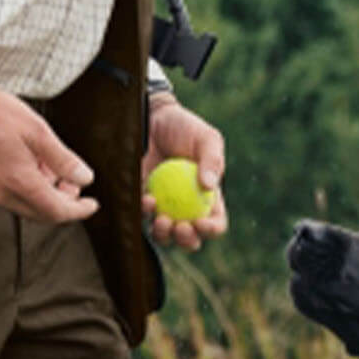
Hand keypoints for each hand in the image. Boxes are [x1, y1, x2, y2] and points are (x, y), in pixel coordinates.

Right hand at [0, 84, 98, 224]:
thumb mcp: (38, 131)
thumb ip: (63, 159)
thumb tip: (85, 178)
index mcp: (18, 182)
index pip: (55, 211)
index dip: (77, 211)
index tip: (92, 204)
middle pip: (39, 212)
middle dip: (61, 201)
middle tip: (73, 182)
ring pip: (23, 205)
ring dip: (41, 193)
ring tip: (48, 166)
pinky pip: (5, 198)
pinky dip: (22, 188)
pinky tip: (27, 166)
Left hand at [141, 98, 227, 251]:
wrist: (153, 118)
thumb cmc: (185, 127)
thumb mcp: (206, 139)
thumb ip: (212, 160)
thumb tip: (209, 186)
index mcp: (209, 197)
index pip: (215, 222)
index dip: (211, 229)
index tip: (200, 223)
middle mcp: (187, 207)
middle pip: (190, 238)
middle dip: (187, 241)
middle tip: (180, 226)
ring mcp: (164, 206)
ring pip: (165, 235)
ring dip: (164, 235)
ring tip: (162, 220)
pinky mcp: (142, 200)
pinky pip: (143, 217)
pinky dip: (145, 215)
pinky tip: (148, 200)